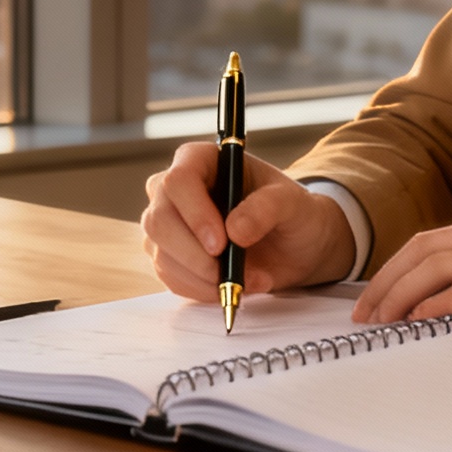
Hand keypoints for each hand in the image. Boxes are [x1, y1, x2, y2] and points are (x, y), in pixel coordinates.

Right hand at [140, 143, 355, 301]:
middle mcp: (176, 190)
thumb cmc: (290, 213)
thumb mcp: (292, 203)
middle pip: (159, 220)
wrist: (292, 246)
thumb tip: (235, 231)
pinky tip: (233, 286)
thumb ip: (267, 208)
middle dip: (194, 255)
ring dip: (204, 278)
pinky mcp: (168, 256)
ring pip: (162, 255)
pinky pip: (171, 278)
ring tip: (248, 281)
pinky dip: (202, 291)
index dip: (195, 213)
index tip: (221, 244)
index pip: (180, 179)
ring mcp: (168, 224)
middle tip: (231, 275)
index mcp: (202, 160)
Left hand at [352, 206, 451, 347]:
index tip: (375, 297)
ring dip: (398, 297)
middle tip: (362, 316)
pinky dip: (431, 307)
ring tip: (379, 325)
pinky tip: (416, 325)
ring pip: (435, 267)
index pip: (434, 239)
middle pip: (424, 248)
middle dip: (384, 282)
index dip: (396, 267)